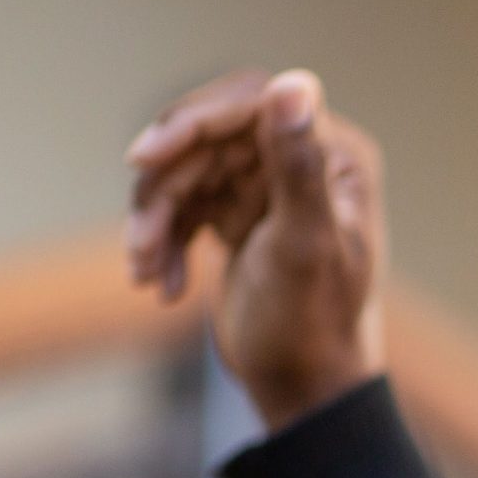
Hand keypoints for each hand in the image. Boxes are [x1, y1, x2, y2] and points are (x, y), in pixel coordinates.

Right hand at [123, 67, 387, 428]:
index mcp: (338, 156)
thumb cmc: (314, 327)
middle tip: (139, 236)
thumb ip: (299, 168)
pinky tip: (160, 285)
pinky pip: (182, 205)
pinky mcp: (239, 217)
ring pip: (186, 171)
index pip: (252, 103)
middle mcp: (307, 161)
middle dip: (165, 183)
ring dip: (155, 218)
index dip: (192, 123)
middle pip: (208, 136)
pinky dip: (162, 240)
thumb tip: (295, 84)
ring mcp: (269, 188)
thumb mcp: (304, 246)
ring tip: (144, 269)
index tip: (143, 158)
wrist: (305, 393)